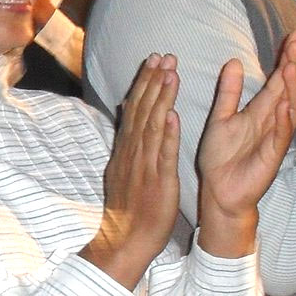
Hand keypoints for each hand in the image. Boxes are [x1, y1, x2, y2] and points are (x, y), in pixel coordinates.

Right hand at [82, 55, 181, 290]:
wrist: (124, 239)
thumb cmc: (127, 207)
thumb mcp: (122, 167)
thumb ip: (126, 138)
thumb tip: (126, 107)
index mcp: (126, 149)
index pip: (134, 109)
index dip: (144, 83)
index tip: (154, 60)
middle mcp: (132, 152)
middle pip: (142, 111)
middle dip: (153, 82)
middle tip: (164, 55)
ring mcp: (144, 166)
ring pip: (153, 127)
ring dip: (161, 99)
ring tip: (171, 73)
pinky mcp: (157, 182)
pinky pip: (162, 155)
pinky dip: (167, 135)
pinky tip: (173, 115)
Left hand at [194, 32, 295, 255]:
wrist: (219, 192)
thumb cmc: (222, 158)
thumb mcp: (222, 117)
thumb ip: (229, 92)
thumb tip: (235, 61)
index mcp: (262, 110)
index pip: (278, 79)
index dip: (286, 58)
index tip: (292, 36)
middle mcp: (273, 121)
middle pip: (291, 88)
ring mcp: (275, 138)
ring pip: (292, 108)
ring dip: (293, 87)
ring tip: (292, 65)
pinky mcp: (272, 156)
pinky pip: (281, 136)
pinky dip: (284, 120)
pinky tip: (285, 104)